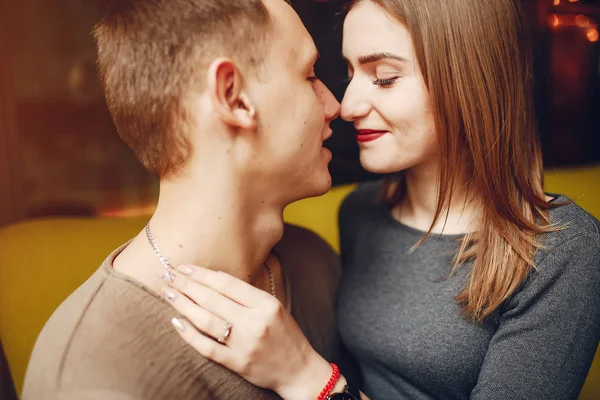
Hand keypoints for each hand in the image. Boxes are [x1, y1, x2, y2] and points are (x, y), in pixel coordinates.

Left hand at [161, 264, 333, 399]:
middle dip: (186, 285)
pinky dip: (189, 334)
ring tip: (168, 292)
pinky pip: (207, 347)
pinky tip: (176, 322)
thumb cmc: (285, 334)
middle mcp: (255, 322)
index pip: (227, 284)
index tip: (184, 267)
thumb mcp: (273, 307)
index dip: (203, 274)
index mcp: (266, 304)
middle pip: (213, 299)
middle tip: (167, 274)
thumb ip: (247, 296)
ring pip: (207, 321)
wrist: (299, 370)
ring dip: (183, 305)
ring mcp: (245, 344)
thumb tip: (211, 280)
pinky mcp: (237, 364)